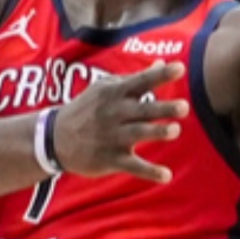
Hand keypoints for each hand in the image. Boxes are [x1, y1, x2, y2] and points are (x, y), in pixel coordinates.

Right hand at [51, 63, 190, 184]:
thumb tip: (163, 62)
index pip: (141, 81)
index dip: (160, 75)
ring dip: (157, 133)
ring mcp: (112, 137)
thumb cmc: (87, 109)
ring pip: (138, 134)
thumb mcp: (105, 89)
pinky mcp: (110, 159)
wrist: (55, 138)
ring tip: (175, 131)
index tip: (180, 68)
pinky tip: (166, 176)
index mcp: (114, 94)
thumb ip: (136, 78)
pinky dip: (149, 172)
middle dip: (163, 108)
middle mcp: (114, 113)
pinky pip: (132, 166)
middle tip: (184, 106)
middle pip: (143, 109)